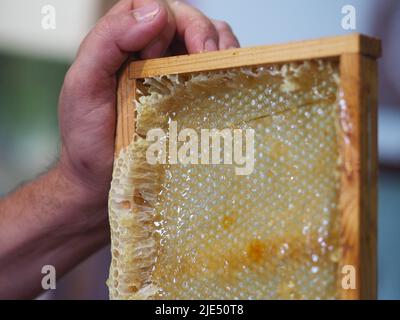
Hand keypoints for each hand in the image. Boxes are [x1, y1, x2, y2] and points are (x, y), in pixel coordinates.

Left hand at [57, 0, 239, 222]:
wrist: (101, 178)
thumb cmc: (88, 137)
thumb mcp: (83, 84)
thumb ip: (107, 41)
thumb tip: (156, 14)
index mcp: (123, 43)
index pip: (151, 8)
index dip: (165, 22)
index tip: (158, 58)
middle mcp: (151, 53)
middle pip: (186, 19)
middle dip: (203, 31)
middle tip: (205, 57)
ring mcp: (173, 74)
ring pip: (208, 39)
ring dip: (221, 46)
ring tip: (219, 68)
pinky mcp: (190, 96)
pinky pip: (215, 70)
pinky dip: (226, 68)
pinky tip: (224, 82)